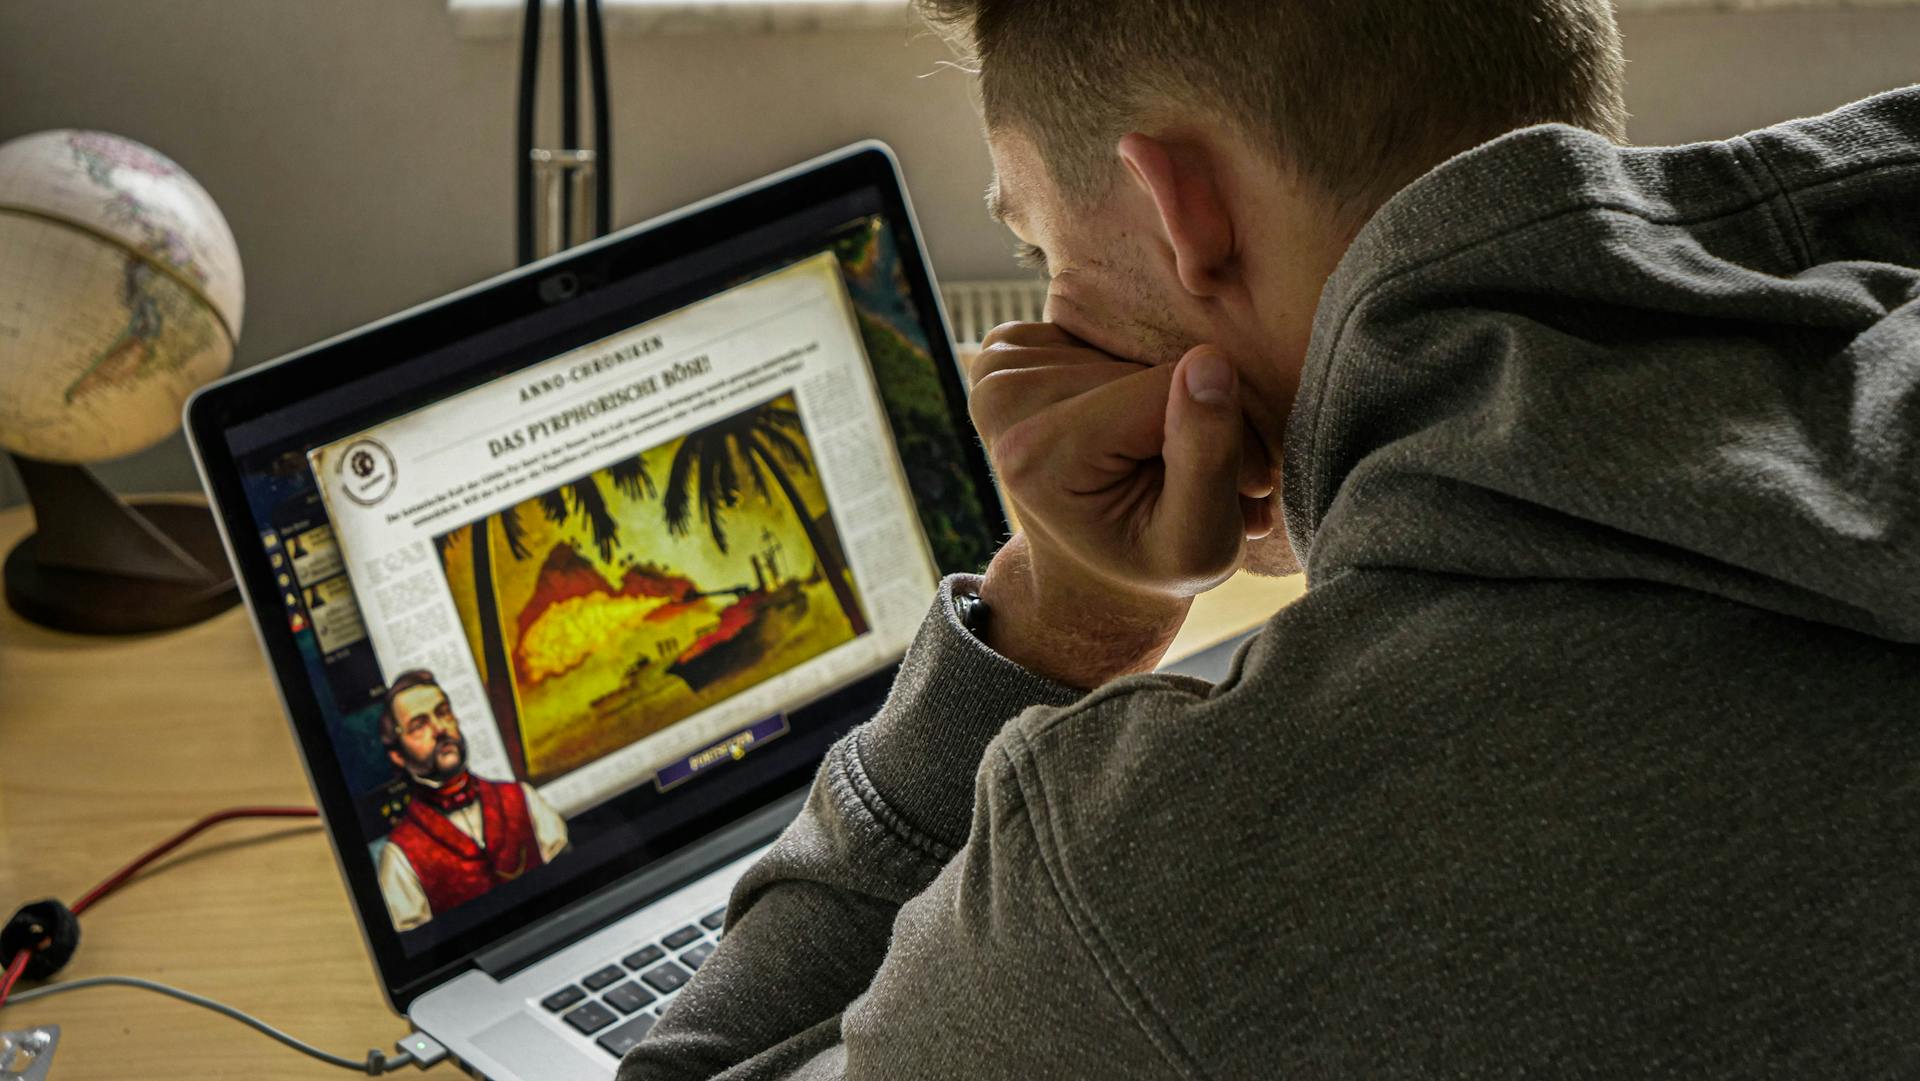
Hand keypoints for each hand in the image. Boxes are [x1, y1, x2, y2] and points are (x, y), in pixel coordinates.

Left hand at [966, 323, 1272, 687]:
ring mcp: (997, 370)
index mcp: (1036, 452)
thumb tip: (1209, 361)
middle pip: (1142, 363)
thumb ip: (1207, 456)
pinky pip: (1100, 332)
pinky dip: (1127, 369)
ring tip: (1166, 456)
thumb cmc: (1155, 564)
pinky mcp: (1008, 350)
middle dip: (1190, 411)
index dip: (1221, 430)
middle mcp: (1001, 399)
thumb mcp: (1201, 542)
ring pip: (1126, 346)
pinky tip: (1129, 421)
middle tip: (1204, 474)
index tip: (1246, 483)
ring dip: (1163, 393)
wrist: (1095, 572)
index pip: (1162, 389)